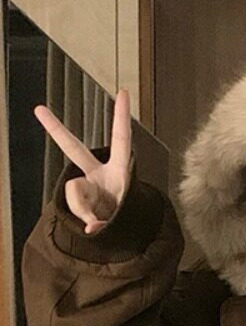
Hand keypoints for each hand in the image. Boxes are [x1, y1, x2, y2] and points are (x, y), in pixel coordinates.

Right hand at [33, 87, 131, 234]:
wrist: (122, 233)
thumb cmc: (126, 217)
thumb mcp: (122, 214)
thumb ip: (105, 215)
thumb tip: (89, 221)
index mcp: (120, 170)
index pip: (121, 139)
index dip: (121, 116)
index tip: (123, 92)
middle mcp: (100, 173)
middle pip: (74, 148)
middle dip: (56, 130)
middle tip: (39, 110)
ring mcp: (87, 185)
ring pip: (74, 190)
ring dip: (88, 208)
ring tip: (101, 218)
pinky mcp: (78, 200)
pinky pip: (74, 206)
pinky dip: (85, 219)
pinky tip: (93, 224)